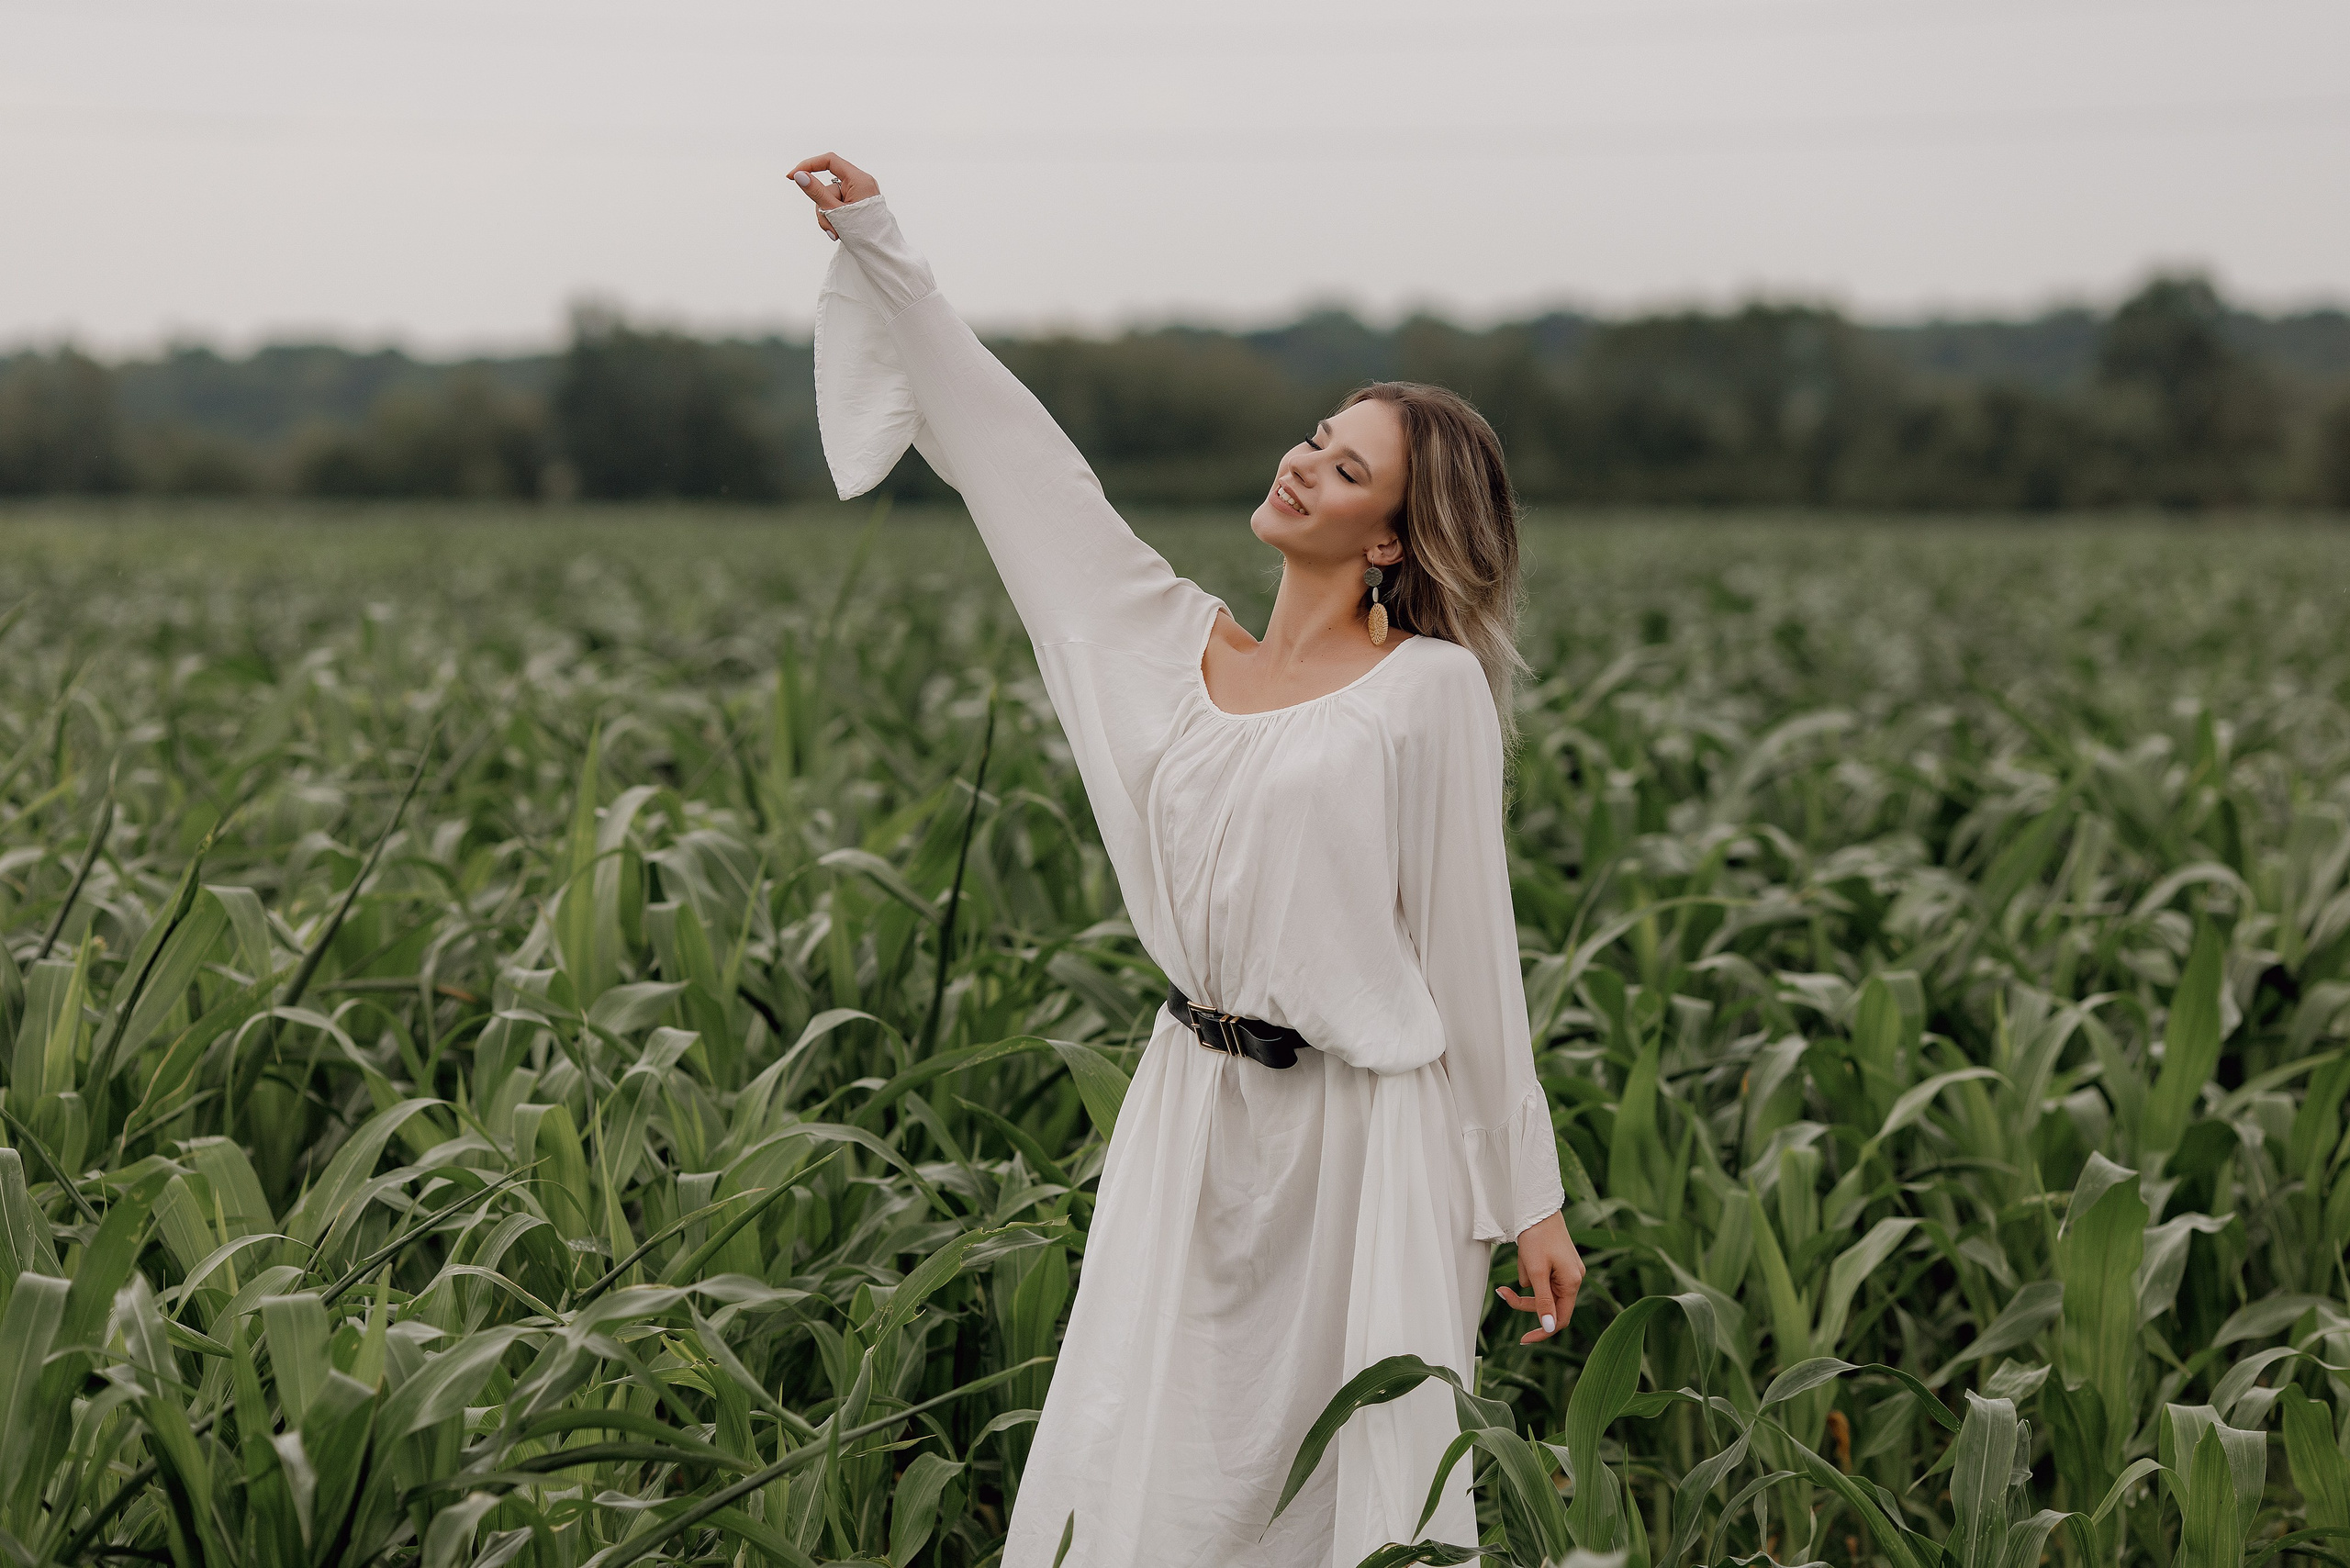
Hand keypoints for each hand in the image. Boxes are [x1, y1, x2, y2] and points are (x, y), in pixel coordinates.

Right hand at [790, 153, 880, 240]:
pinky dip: (834, 219)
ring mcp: (859, 195)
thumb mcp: (836, 212)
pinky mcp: (856, 205)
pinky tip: (839, 232)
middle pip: (827, 187)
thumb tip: (799, 175)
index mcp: (859, 180)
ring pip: (830, 200)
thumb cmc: (865, 234)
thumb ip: (816, 192)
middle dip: (822, 207)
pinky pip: (837, 207)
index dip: (808, 166)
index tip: (792, 176)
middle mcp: (860, 184)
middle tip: (828, 226)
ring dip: (828, 217)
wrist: (881, 254)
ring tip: (836, 233)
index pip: (829, 161)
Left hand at [1496, 1210, 1583, 1345]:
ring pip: (1541, 1290)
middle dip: (1525, 1300)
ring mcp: (1567, 1270)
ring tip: (1522, 1257)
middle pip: (1548, 1305)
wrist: (1537, 1207)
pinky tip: (1525, 1252)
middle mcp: (1574, 1278)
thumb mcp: (1537, 1272)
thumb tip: (1549, 1327)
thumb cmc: (1537, 1237)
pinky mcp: (1558, 1263)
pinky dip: (1529, 1270)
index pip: (1560, 1319)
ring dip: (1527, 1279)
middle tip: (1503, 1292)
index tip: (1524, 1339)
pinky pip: (1540, 1277)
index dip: (1542, 1331)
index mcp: (1572, 1283)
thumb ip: (1543, 1301)